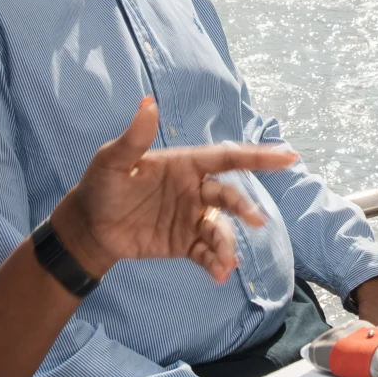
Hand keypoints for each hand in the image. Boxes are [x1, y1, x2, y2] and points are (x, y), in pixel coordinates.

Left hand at [50, 98, 289, 284]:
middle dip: (244, 206)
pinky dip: (215, 263)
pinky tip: (218, 274)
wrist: (89, 226)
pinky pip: (206, 253)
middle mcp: (194, 190)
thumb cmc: (101, 185)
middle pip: (228, 196)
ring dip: (227, 244)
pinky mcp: (183, 243)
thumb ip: (134, 137)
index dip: (257, 156)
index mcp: (184, 164)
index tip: (288, 157)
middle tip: (256, 220)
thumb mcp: (113, 160)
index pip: (226, 157)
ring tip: (225, 263)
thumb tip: (148, 103)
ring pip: (220, 229)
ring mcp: (191, 218)